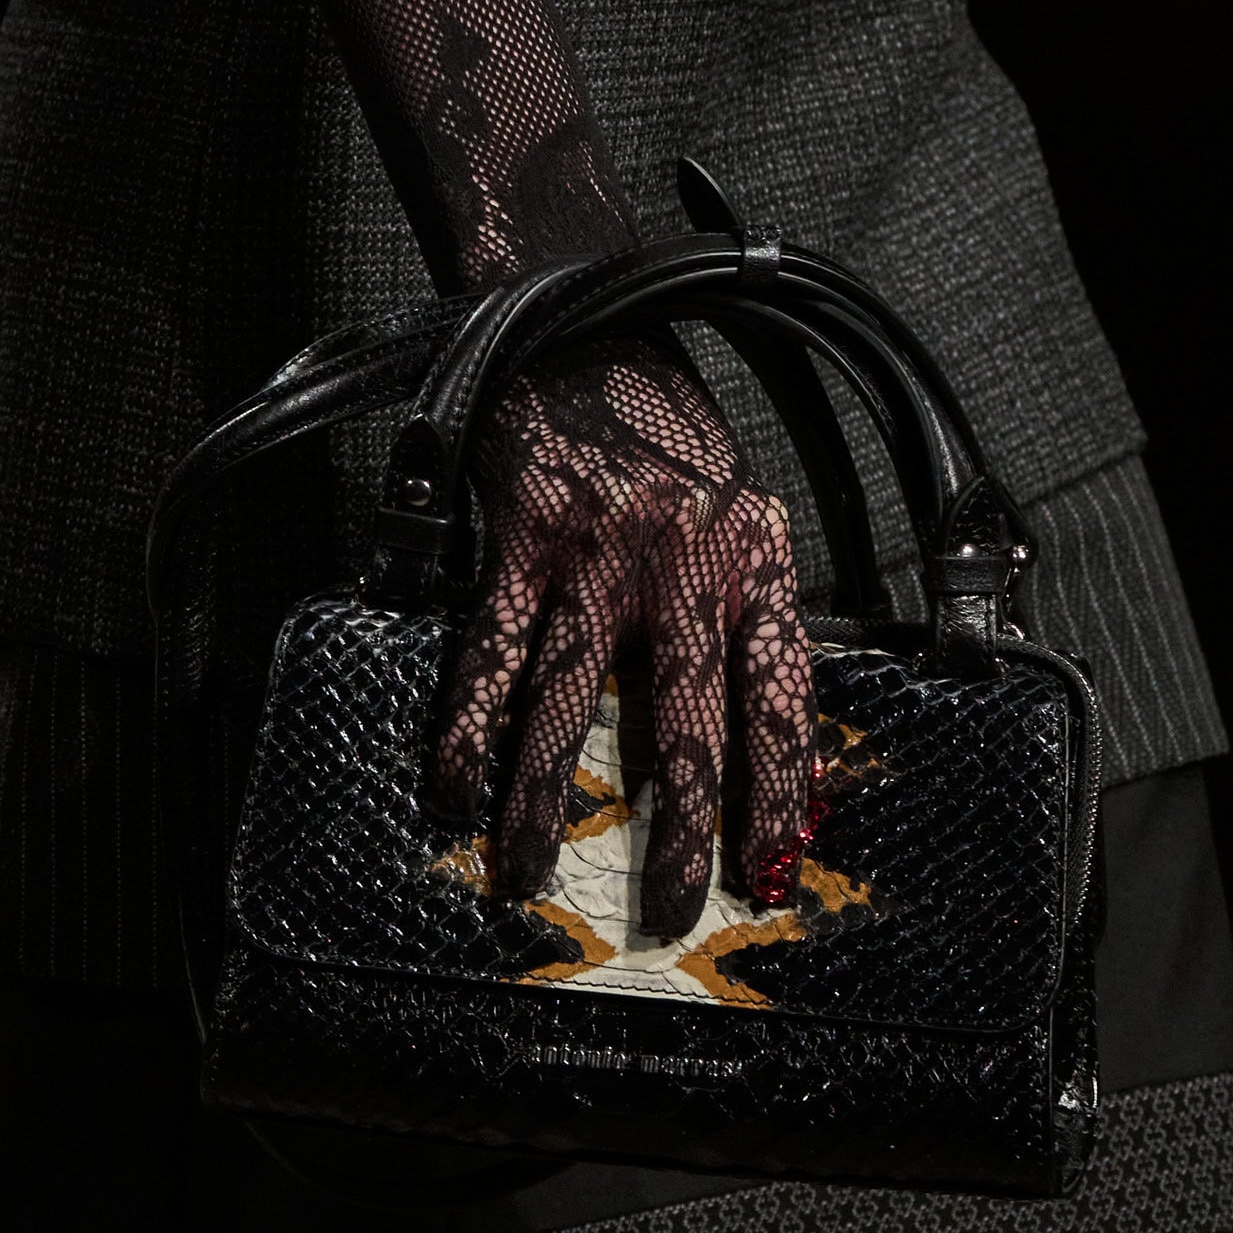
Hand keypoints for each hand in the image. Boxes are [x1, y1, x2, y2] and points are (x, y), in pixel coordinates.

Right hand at [434, 338, 813, 939]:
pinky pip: (494, 652)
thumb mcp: (736, 516)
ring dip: (547, 796)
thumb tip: (748, 736)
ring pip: (573, 699)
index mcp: (753, 562)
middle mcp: (686, 563)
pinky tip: (453, 783)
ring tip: (528, 868)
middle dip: (681, 824)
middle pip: (685, 716)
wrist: (588, 327)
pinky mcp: (525, 541)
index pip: (779, 692)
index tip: (771, 860)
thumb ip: (741, 610)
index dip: (777, 784)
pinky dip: (470, 725)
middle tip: (672, 905)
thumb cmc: (665, 436)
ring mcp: (601, 554)